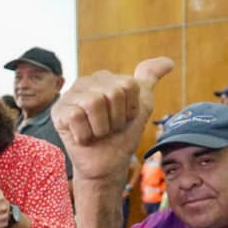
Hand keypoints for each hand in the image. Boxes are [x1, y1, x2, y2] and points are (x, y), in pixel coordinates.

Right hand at [51, 57, 173, 181]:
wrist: (107, 166)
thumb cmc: (121, 136)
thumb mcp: (141, 105)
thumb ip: (149, 80)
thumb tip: (168, 62)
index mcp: (104, 78)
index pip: (129, 85)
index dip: (130, 108)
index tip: (123, 118)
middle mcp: (85, 82)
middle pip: (113, 93)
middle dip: (116, 118)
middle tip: (108, 128)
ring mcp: (69, 96)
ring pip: (94, 103)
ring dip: (101, 127)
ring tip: (97, 133)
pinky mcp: (58, 112)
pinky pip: (77, 117)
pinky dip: (85, 134)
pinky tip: (83, 137)